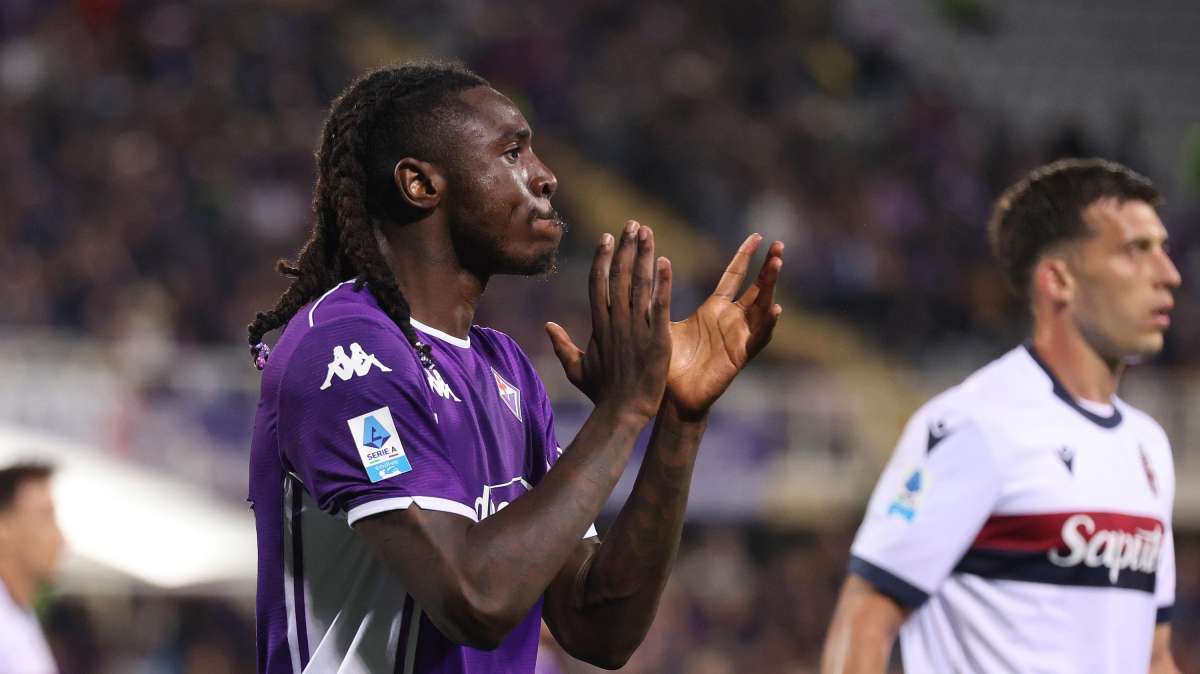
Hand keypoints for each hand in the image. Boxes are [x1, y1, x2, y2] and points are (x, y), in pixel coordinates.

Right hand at [546, 221, 671, 420]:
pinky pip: (659, 306)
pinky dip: (662, 284)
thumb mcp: (578, 369)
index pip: (598, 283)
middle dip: (625, 248)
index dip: (603, 258)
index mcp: (600, 326)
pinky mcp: (657, 339)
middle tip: (633, 224)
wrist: (623, 413)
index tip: (608, 237)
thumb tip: (548, 326)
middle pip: (618, 276)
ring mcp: (636, 329)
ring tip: (647, 232)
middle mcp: (616, 322)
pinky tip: (665, 262)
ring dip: (642, 256)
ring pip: (638, 285)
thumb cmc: (602, 394)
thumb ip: (563, 346)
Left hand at [665, 234, 782, 420]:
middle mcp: (731, 321)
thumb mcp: (663, 323)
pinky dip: (767, 325)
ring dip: (771, 287)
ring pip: (762, 307)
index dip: (746, 256)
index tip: (757, 235)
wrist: (672, 398)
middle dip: (768, 267)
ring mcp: (739, 338)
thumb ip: (658, 299)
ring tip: (777, 265)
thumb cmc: (668, 364)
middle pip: (756, 287)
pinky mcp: (740, 357)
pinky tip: (775, 309)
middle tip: (779, 244)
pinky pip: (758, 339)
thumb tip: (643, 271)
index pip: (734, 276)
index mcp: (714, 310)